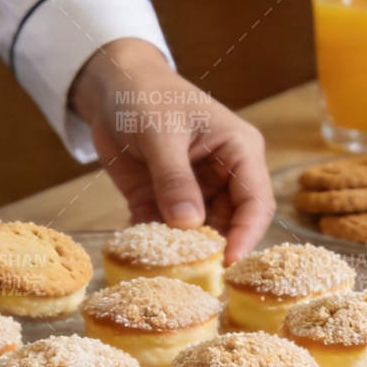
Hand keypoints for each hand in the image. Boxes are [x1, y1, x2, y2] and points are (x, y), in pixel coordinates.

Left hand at [71, 39, 273, 262]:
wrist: (110, 85)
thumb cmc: (146, 94)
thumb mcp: (161, 133)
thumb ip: (174, 178)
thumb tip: (189, 223)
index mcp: (239, 152)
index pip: (256, 201)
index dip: (247, 235)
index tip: (230, 263)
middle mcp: (224, 176)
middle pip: (232, 225)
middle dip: (215, 252)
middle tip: (198, 281)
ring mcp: (194, 192)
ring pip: (198, 235)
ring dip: (184, 254)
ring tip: (167, 275)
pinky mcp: (163, 202)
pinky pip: (164, 233)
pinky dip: (154, 247)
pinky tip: (140, 261)